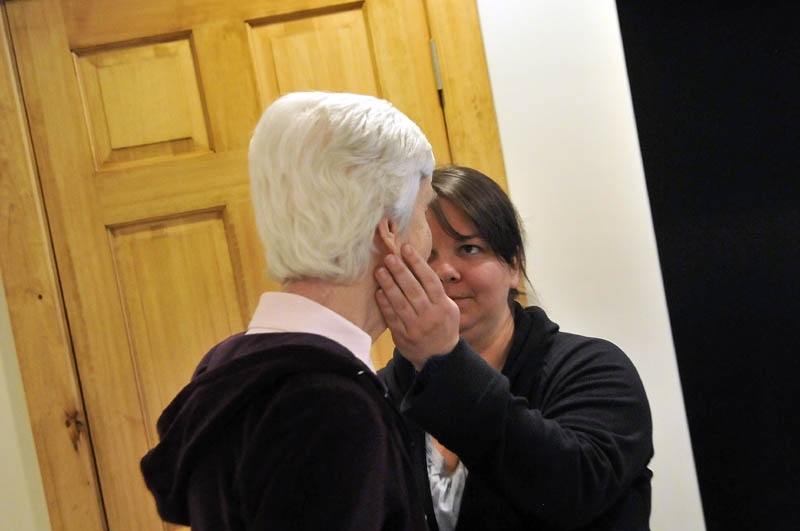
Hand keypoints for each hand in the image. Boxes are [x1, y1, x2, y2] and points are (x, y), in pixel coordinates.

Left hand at [375, 244, 459, 369]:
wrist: (439, 358)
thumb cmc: (443, 326)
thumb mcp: (449, 308)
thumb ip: (437, 290)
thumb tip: (420, 265)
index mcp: (443, 306)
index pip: (430, 280)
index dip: (418, 263)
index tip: (407, 248)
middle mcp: (431, 316)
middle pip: (414, 290)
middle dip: (400, 271)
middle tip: (389, 257)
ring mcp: (416, 327)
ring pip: (401, 303)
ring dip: (389, 285)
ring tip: (380, 271)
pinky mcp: (403, 337)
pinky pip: (392, 318)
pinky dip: (385, 304)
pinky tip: (378, 292)